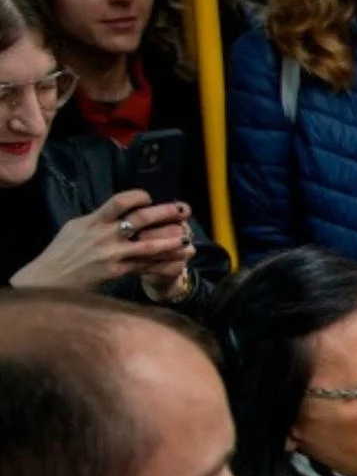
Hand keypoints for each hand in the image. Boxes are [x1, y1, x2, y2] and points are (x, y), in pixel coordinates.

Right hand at [10, 191, 192, 291]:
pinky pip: (147, 267)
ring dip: (172, 241)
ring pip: (150, 245)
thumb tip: (118, 210)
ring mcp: (113, 254)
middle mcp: (105, 235)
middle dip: (166, 212)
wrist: (49, 279)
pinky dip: (164, 264)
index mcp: (94, 221)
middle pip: (141, 219)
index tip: (149, 198)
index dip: (138, 196)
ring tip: (188, 238)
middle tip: (184, 209)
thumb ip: (98, 219)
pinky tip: (179, 262)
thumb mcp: (75, 228)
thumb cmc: (61, 252)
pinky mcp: (118, 271)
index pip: (120, 201)